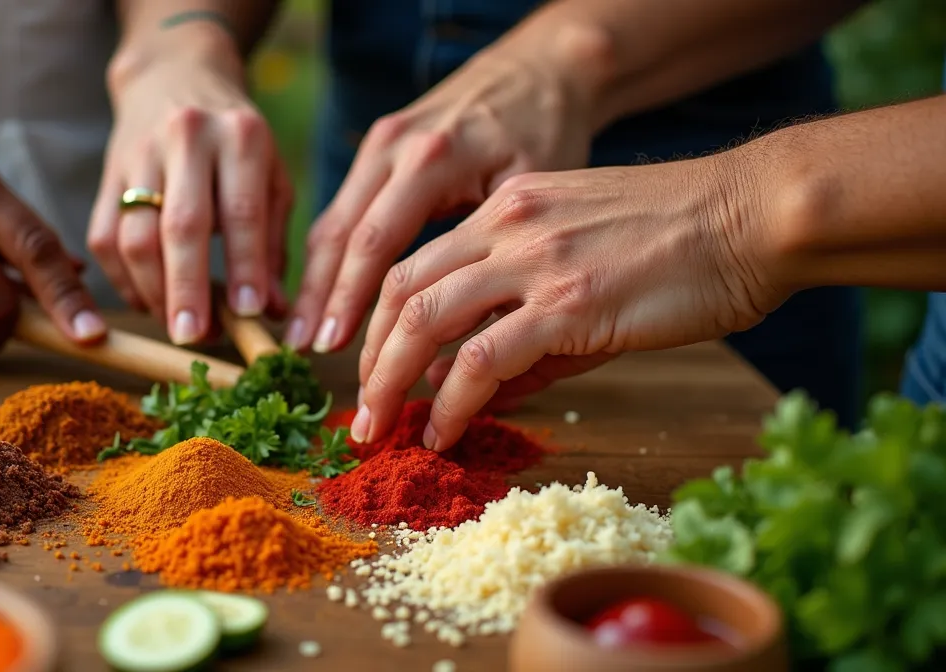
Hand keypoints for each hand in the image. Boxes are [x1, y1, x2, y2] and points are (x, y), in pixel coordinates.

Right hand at [88, 55, 291, 344]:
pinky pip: (104, 239)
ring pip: (135, 237)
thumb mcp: (271, 177)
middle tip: (193, 338)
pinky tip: (147, 303)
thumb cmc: (237, 143)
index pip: (242, 210)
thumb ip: (273, 244)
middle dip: (187, 289)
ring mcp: (140, 154)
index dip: (246, 266)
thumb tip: (272, 312)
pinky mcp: (106, 174)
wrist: (174, 78)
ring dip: (154, 293)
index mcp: (241, 136)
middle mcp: (187, 138)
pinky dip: (124, 281)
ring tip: (178, 327)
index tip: (251, 313)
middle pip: (181, 225)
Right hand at [287, 50, 593, 352]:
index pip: (376, 239)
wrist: (538, 68)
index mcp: (433, 157)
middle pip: (339, 233)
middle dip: (320, 298)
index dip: (350, 297)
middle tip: (304, 352)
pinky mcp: (378, 150)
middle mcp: (394, 147)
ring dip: (317, 282)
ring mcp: (380, 145)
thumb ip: (496, 249)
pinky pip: (346, 210)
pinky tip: (327, 299)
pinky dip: (333, 257)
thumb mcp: (533, 187)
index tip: (335, 346)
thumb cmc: (546, 130)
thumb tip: (474, 331)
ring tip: (305, 336)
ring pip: (333, 222)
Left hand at [352, 153, 784, 450]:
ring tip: (380, 429)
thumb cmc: (682, 245)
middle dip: (369, 356)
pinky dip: (450, 401)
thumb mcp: (583, 262)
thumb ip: (524, 323)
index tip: (373, 371)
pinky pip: (482, 357)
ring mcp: (535, 260)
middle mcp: (507, 224)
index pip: (416, 265)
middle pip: (402, 289)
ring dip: (390, 381)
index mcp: (507, 207)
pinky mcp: (568, 302)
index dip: (381, 324)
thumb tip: (471, 388)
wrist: (754, 215)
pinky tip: (443, 431)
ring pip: (425, 320)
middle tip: (360, 410)